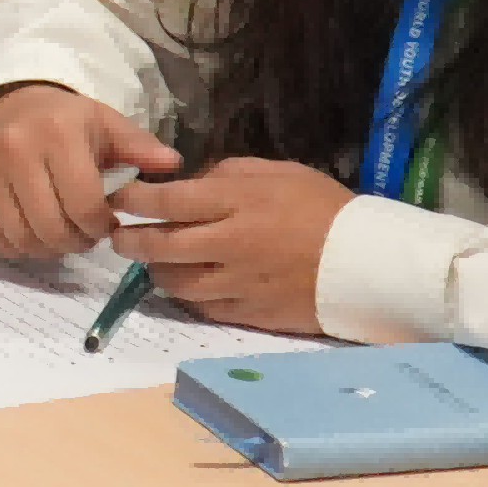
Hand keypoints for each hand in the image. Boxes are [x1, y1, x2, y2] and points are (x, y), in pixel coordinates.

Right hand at [0, 82, 172, 259]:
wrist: (8, 102)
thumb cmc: (65, 120)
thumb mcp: (106, 124)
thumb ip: (140, 146)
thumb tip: (172, 165)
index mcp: (57, 134)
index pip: (84, 207)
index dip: (100, 227)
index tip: (106, 224)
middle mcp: (14, 151)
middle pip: (52, 229)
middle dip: (76, 242)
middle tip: (83, 234)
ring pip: (22, 240)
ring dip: (47, 248)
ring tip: (58, 232)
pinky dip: (14, 246)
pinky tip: (29, 231)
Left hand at [123, 153, 353, 333]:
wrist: (367, 262)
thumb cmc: (325, 209)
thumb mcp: (279, 173)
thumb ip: (229, 174)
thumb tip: (191, 182)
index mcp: (238, 202)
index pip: (168, 202)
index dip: (135, 200)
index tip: (120, 197)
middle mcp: (230, 244)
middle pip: (161, 247)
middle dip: (130, 241)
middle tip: (120, 236)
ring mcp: (237, 283)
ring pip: (174, 283)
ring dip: (155, 271)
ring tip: (151, 262)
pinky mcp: (247, 313)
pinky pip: (201, 307)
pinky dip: (186, 296)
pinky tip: (185, 284)